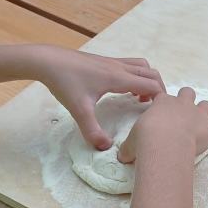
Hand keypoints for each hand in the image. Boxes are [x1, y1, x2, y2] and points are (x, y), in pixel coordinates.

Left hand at [35, 45, 164, 149]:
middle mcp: (119, 67)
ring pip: (142, 67)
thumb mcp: (78, 110)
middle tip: (153, 109)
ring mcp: (113, 62)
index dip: (160, 99)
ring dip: (147, 81)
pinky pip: (131, 66)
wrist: (48, 60)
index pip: (151, 85)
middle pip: (151, 74)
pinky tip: (124, 91)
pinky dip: (136, 77)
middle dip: (158, 90)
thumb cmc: (65, 83)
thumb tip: (105, 147)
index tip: (158, 114)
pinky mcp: (105, 61)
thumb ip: (92, 130)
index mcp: (118, 78)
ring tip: (140, 99)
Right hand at [118, 87, 207, 163]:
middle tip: (180, 117)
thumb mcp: (131, 142)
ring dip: (203, 114)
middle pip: (188, 93)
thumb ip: (128, 147)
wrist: (164, 144)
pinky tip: (200, 146)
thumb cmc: (145, 139)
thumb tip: (122, 156)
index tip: (159, 117)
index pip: (164, 97)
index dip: (162, 106)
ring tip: (196, 127)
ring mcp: (198, 115)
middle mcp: (182, 104)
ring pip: (207, 105)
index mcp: (162, 102)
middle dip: (186, 101)